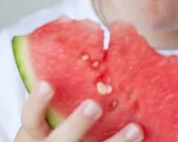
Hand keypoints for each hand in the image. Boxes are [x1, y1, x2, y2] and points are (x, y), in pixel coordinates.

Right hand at [15, 81, 143, 141]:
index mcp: (36, 133)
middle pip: (61, 141)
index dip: (37, 103)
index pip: (31, 119)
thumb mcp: (48, 112)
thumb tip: (98, 44)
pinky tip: (145, 135)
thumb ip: (64, 89)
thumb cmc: (54, 123)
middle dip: (77, 124)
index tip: (47, 84)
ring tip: (136, 129)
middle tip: (94, 106)